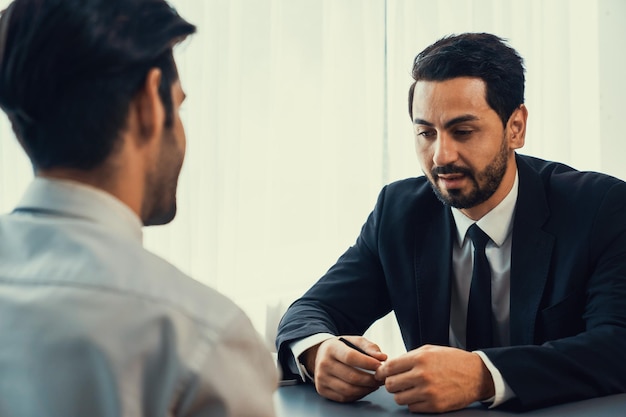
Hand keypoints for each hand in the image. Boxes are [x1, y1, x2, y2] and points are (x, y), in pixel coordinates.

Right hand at [302, 336, 387, 402]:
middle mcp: (324, 364)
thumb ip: (370, 347)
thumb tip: (382, 357)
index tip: (380, 366)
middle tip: (381, 378)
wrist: (320, 355)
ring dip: (366, 389)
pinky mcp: (322, 389)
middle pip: (352, 377)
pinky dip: (358, 395)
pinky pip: (344, 397)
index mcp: (331, 348)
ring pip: (349, 390)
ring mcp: (321, 378)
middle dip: (370, 380)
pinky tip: (364, 389)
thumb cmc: (341, 348)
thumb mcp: (354, 341)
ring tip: (375, 384)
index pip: (350, 357)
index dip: (367, 363)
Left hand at [375, 345, 494, 412]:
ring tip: (410, 389)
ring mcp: (428, 392)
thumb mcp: (429, 350)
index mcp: (419, 358)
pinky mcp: (435, 406)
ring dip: (402, 394)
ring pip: (399, 398)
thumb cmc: (451, 360)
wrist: (477, 375)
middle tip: (398, 382)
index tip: (381, 375)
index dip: (382, 372)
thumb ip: (408, 357)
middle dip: (391, 383)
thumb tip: (388, 366)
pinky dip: (413, 403)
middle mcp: (422, 375)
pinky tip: (421, 396)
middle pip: (390, 385)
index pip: (389, 368)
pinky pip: (412, 408)